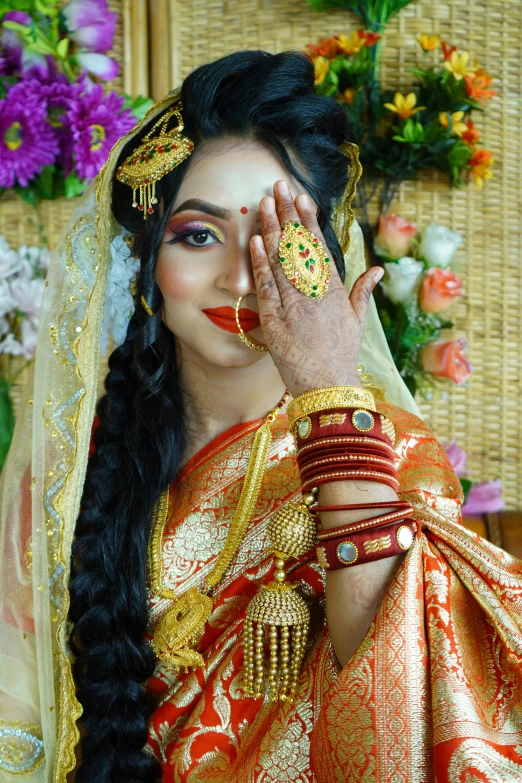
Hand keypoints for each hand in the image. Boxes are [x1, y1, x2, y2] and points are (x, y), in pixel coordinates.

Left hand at [250, 180, 382, 398]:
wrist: (329, 387)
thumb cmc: (342, 357)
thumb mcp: (358, 323)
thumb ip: (364, 293)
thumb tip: (379, 270)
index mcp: (334, 290)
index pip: (319, 247)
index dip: (308, 221)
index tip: (301, 197)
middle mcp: (315, 292)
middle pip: (298, 247)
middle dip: (287, 214)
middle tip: (277, 187)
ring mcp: (295, 305)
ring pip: (281, 261)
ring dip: (271, 230)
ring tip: (264, 204)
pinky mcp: (276, 321)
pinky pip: (266, 287)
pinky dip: (260, 263)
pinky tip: (254, 241)